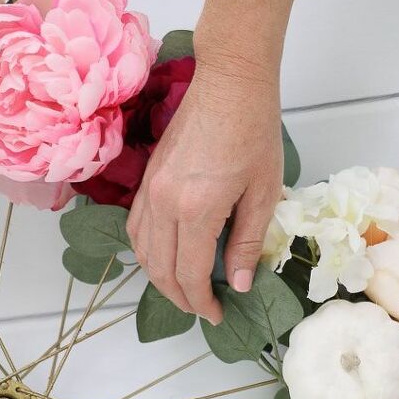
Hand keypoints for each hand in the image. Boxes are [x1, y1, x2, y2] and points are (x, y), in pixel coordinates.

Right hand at [127, 60, 282, 324]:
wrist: (230, 83)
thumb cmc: (255, 133)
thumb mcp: (263, 194)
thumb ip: (246, 243)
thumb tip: (237, 284)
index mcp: (196, 210)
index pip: (189, 274)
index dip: (202, 302)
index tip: (218, 314)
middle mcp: (164, 204)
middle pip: (160, 269)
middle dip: (180, 298)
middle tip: (202, 310)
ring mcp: (150, 190)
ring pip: (142, 251)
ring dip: (159, 278)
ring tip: (184, 290)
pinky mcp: (147, 180)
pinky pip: (136, 228)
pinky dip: (147, 252)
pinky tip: (165, 257)